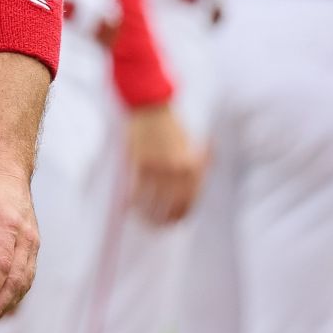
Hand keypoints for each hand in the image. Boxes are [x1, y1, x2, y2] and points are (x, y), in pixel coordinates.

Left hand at [0, 154, 38, 331]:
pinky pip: (27, 275)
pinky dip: (16, 292)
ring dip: (8, 303)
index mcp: (8, 227)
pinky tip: (0, 305)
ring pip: (25, 281)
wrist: (8, 169)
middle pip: (17, 279)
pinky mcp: (32, 246)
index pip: (3, 264)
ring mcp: (33, 243)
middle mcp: (26, 238)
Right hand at [125, 103, 204, 225]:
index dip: (183, 214)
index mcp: (193, 165)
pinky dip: (134, 201)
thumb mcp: (192, 143)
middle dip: (166, 219)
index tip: (177, 221)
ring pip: (154, 201)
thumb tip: (203, 178)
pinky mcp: (140, 163)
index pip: (191, 199)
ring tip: (144, 221)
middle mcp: (177, 169)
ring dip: (149, 214)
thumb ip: (199, 162)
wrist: (151, 106)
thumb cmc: (172, 124)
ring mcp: (158, 167)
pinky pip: (138, 190)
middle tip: (160, 226)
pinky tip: (130, 207)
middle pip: (173, 204)